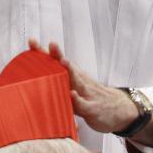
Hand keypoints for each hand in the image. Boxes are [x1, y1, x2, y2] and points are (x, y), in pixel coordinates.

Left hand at [28, 40, 152, 142]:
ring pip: (77, 81)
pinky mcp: (93, 108)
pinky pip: (84, 104)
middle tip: (49, 44)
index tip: (32, 42)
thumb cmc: (91, 100)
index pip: (56, 62)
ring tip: (63, 61)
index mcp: (72, 77)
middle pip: (66, 67)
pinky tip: (71, 94)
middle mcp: (79, 82)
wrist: (121, 111)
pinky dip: (77, 100)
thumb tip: (33, 84)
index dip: (44, 53)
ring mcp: (87, 94)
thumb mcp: (74, 91)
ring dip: (70, 71)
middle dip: (56, 56)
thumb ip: (58, 86)